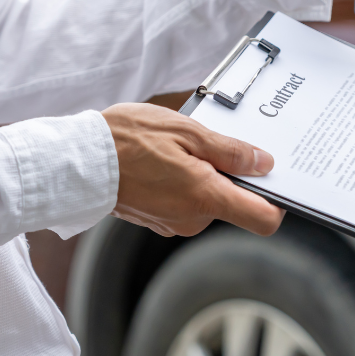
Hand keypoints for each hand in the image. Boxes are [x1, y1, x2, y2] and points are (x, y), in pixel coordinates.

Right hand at [102, 103, 283, 236]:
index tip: (274, 180)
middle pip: (233, 203)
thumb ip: (230, 150)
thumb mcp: (187, 131)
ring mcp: (173, 223)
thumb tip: (263, 162)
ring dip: (203, 175)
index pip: (263, 219)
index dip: (276, 201)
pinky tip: (164, 160)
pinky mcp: (158, 220)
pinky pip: (185, 202)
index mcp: (206, 197)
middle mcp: (192, 219)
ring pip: (207, 200)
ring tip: (178, 148)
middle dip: (229, 174)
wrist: (77, 161)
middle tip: (208, 143)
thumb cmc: (127, 140)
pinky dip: (183, 182)